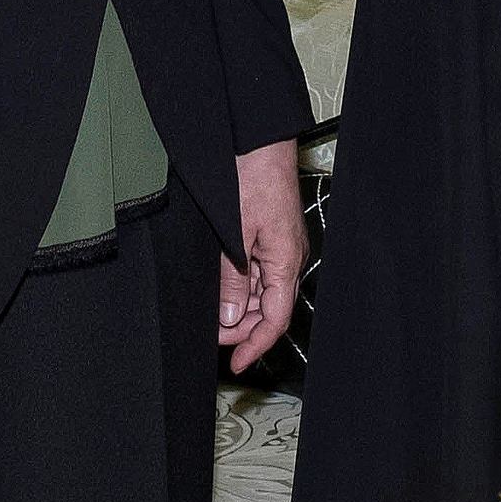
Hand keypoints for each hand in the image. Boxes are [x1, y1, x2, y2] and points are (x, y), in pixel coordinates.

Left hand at [219, 140, 305, 372]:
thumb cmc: (253, 176)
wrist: (258, 139)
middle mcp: (288, 257)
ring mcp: (280, 246)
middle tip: (212, 334)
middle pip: (269, 308)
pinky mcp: (270, 235)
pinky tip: (222, 286)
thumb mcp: (235, 233)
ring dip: (239, 306)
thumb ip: (232, 279)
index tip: (236, 362)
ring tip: (213, 312)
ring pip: (262, 292)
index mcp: (286, 260)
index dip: (255, 345)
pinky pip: (258, 271)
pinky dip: (240, 285)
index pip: (276, 318)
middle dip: (241, 327)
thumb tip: (229, 317)